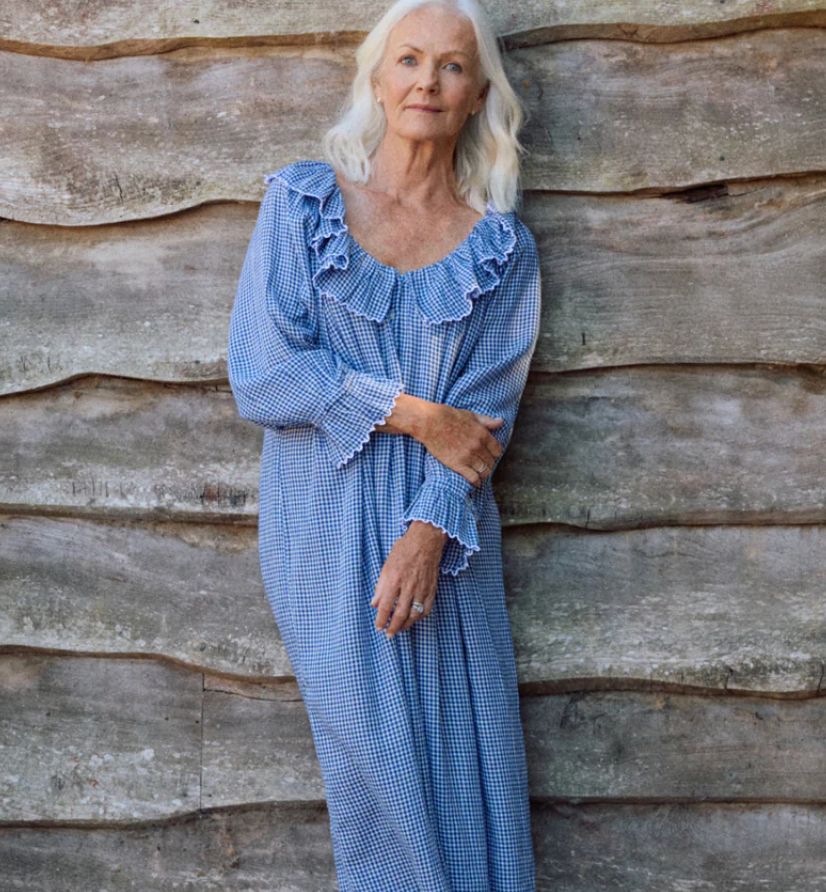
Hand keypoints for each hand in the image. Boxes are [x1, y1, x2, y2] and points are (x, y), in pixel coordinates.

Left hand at [371, 520, 447, 637]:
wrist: (426, 541)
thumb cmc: (404, 550)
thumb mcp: (386, 565)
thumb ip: (380, 586)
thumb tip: (374, 604)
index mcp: (394, 580)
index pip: (386, 606)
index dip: (381, 619)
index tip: (378, 626)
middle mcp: (409, 586)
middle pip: (400, 614)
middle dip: (393, 627)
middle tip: (388, 634)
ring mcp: (422, 589)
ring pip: (414, 614)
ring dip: (406, 625)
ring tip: (399, 629)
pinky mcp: (432, 589)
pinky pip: (427, 609)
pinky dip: (419, 617)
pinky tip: (413, 619)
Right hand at [379, 394, 503, 487]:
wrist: (430, 422)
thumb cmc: (449, 416)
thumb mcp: (471, 415)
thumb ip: (486, 421)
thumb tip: (501, 421)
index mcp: (482, 434)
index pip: (497, 450)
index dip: (494, 453)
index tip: (490, 455)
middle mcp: (477, 446)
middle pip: (491, 461)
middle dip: (488, 463)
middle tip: (483, 464)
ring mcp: (468, 456)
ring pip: (484, 471)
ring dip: (483, 473)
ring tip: (480, 474)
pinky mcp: (457, 464)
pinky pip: (472, 477)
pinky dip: (476, 482)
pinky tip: (476, 483)